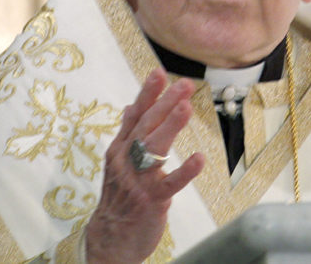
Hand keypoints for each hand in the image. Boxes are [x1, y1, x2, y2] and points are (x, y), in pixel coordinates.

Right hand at [85, 68, 204, 262]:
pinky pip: (170, 184)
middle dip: (165, 103)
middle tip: (183, 84)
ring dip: (170, 126)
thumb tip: (131, 105)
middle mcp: (126, 161)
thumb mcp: (117, 162)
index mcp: (120, 149)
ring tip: (185, 107)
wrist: (110, 238)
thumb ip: (127, 133)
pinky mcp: (152, 200)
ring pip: (154, 148)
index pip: (135, 115)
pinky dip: (184, 171)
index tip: (159, 72)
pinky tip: (199, 158)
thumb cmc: (119, 197)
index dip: (147, 93)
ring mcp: (138, 181)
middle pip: (146, 126)